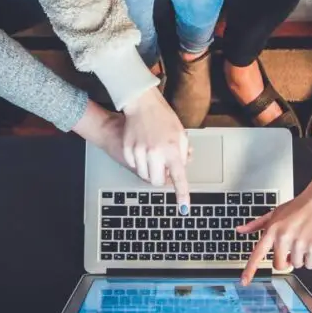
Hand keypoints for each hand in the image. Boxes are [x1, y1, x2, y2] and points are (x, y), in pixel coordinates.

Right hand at [122, 88, 190, 213]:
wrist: (142, 104)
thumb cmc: (163, 117)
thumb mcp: (181, 134)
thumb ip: (183, 154)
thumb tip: (182, 168)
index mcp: (172, 150)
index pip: (179, 178)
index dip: (182, 195)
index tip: (184, 208)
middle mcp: (155, 153)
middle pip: (157, 181)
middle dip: (161, 177)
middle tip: (163, 166)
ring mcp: (140, 152)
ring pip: (144, 175)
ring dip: (150, 170)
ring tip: (153, 153)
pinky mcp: (128, 150)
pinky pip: (134, 166)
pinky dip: (139, 162)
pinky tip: (142, 148)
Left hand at [238, 176, 311, 284]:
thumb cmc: (298, 206)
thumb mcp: (274, 213)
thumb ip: (256, 224)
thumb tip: (240, 230)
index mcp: (272, 230)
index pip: (257, 253)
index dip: (250, 269)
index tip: (244, 282)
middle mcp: (283, 238)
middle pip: (279, 265)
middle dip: (285, 261)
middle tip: (291, 250)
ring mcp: (298, 243)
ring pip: (296, 265)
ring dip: (300, 257)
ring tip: (304, 240)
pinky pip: (309, 265)